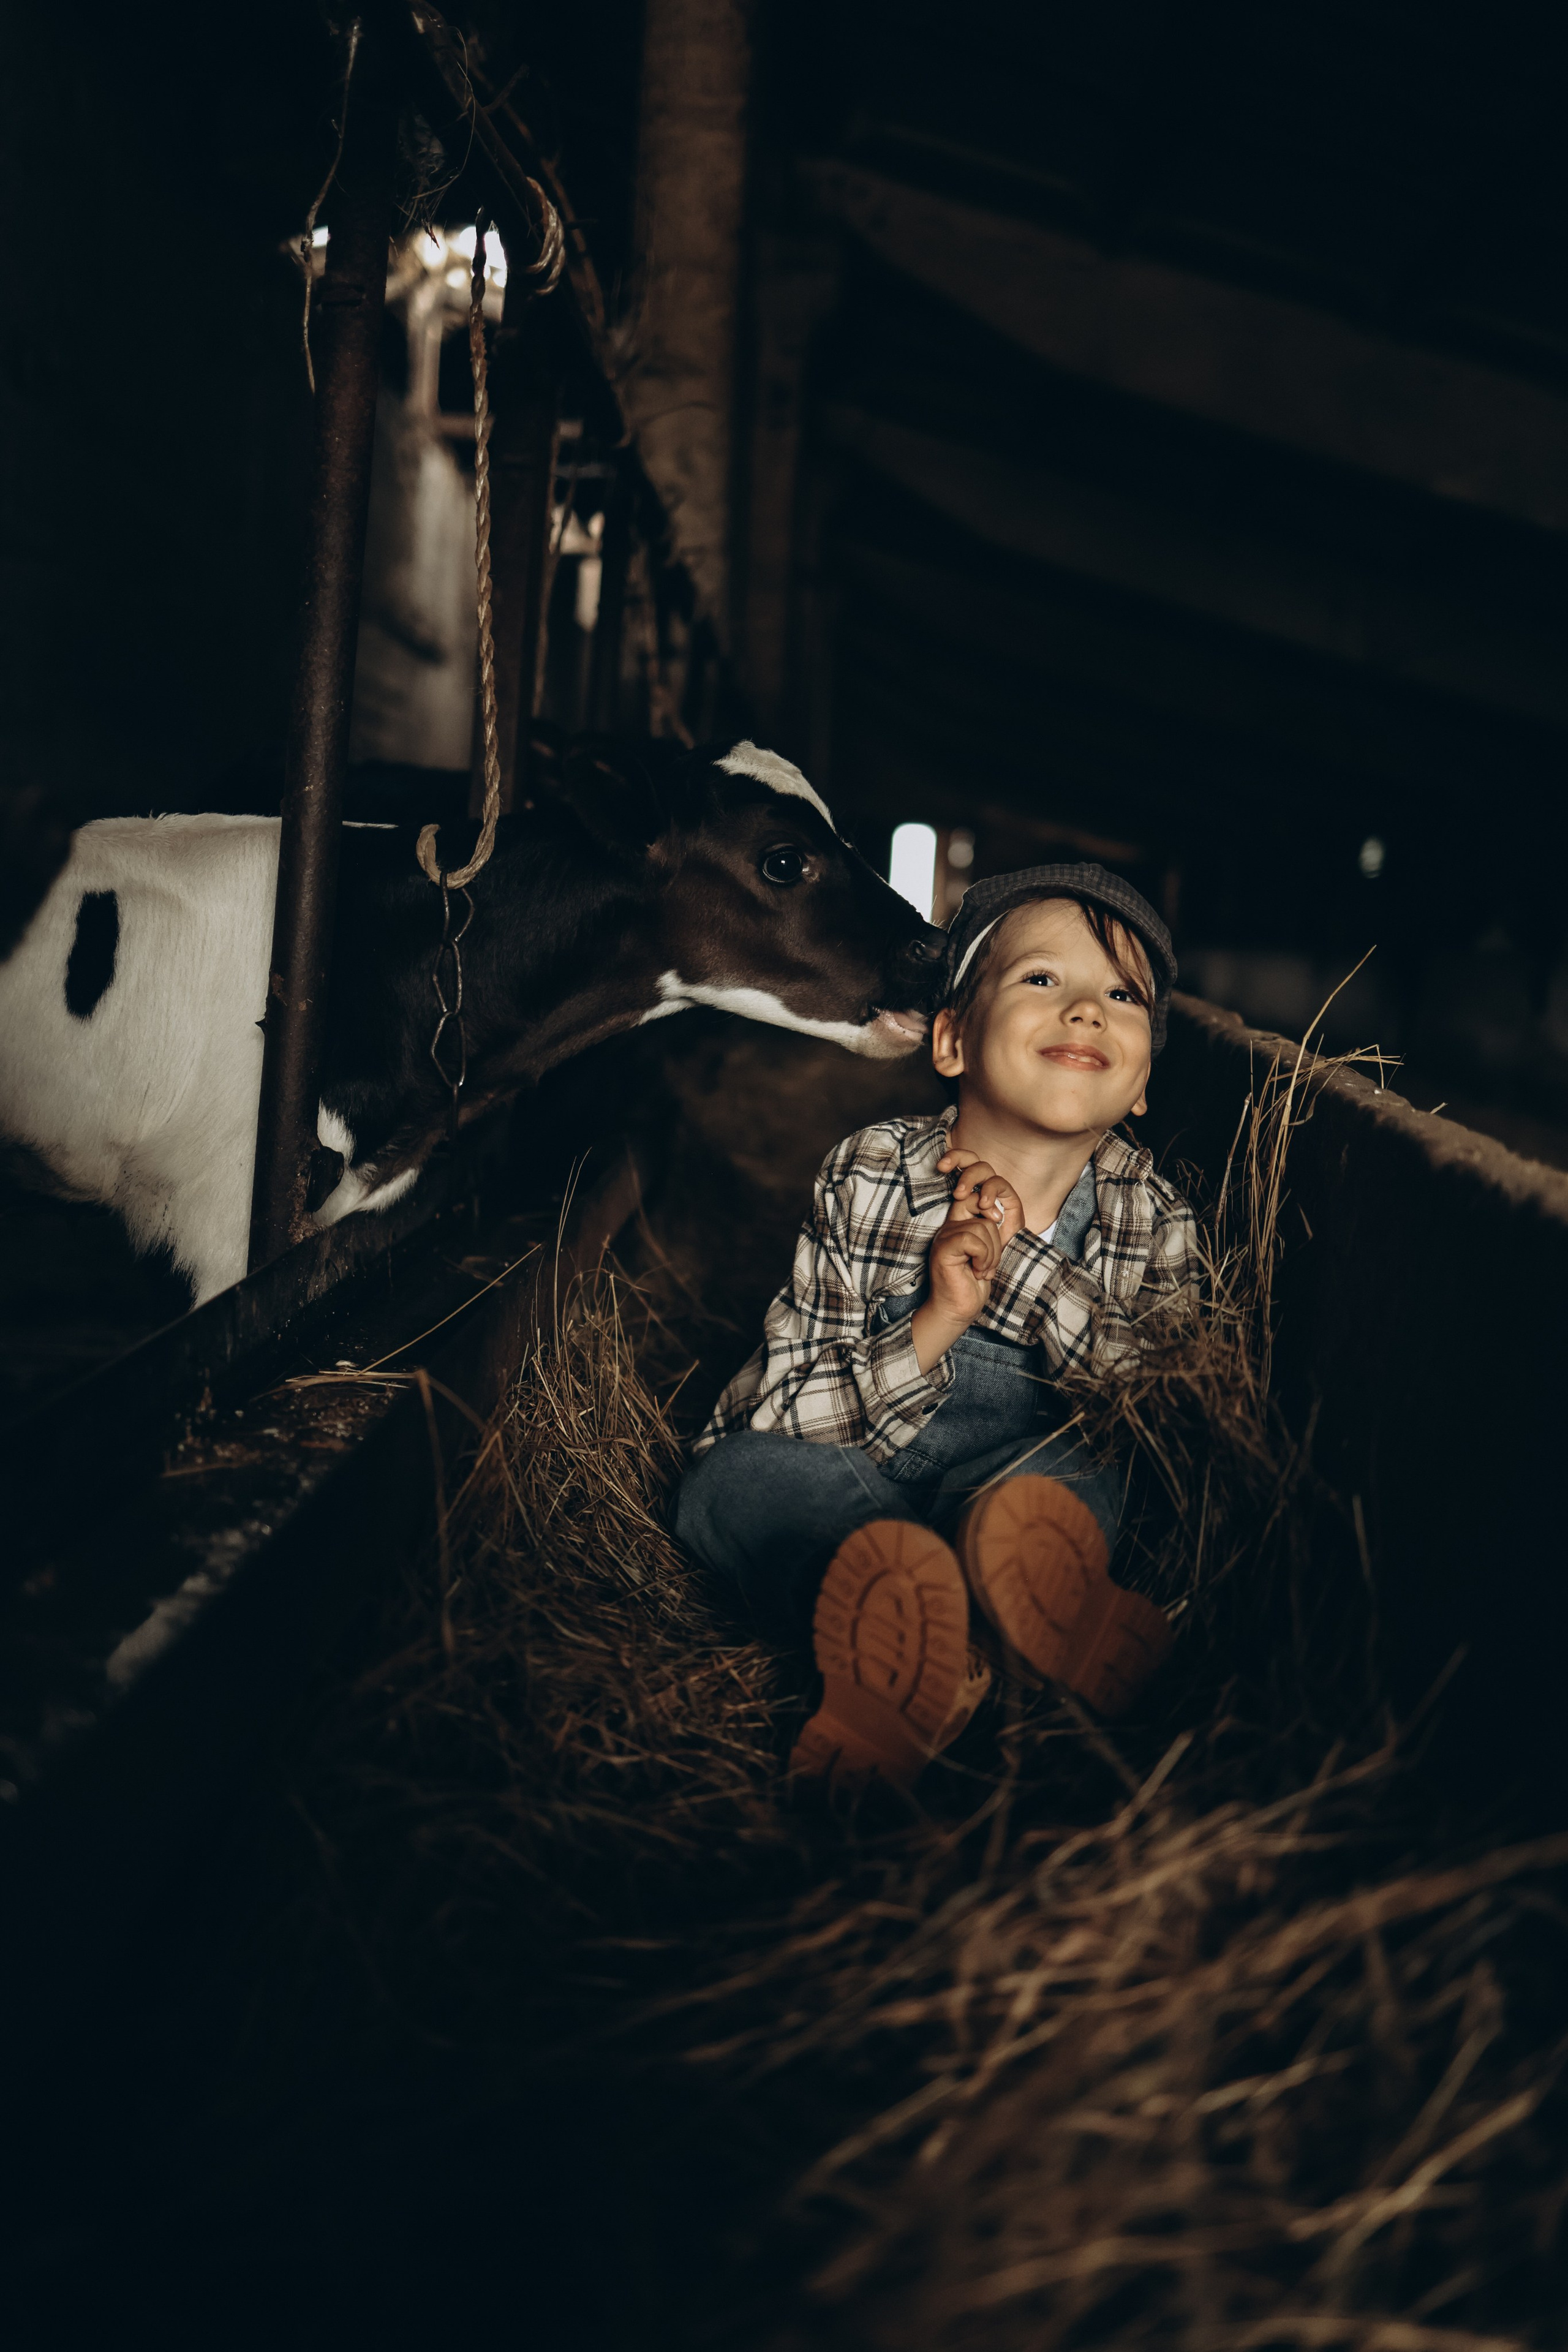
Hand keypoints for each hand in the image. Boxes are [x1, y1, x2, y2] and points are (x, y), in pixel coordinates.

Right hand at [910, 1155, 1023, 1370]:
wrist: (961, 1309)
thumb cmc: (976, 1280)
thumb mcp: (996, 1247)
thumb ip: (1001, 1224)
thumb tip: (1002, 1206)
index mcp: (963, 1218)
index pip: (970, 1177)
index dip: (981, 1178)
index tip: (994, 1214)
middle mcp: (952, 1222)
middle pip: (980, 1196)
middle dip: (993, 1209)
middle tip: (992, 1234)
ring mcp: (946, 1233)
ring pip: (984, 1226)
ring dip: (993, 1253)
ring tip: (982, 1268)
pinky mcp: (944, 1247)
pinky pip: (975, 1239)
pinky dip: (984, 1259)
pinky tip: (976, 1272)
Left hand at [935, 1149, 1025, 1248]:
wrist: (988, 1262)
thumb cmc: (966, 1245)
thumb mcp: (950, 1225)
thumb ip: (945, 1207)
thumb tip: (928, 1190)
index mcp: (964, 1186)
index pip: (958, 1162)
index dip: (950, 1157)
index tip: (938, 1166)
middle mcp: (980, 1184)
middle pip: (970, 1158)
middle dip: (956, 1158)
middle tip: (943, 1169)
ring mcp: (995, 1190)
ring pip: (983, 1168)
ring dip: (970, 1178)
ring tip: (959, 1195)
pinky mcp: (1010, 1198)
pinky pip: (1000, 1184)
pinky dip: (990, 1191)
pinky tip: (983, 1204)